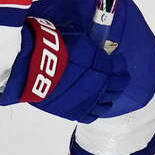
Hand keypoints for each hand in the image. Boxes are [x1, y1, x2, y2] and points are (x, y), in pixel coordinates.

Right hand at [0, 17, 130, 122]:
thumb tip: (96, 46)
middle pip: (118, 86)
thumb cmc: (54, 48)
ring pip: (108, 102)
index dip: (120, 65)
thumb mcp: (79, 38)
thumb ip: (92, 47)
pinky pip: (93, 115)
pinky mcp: (76, 112)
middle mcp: (101, 84)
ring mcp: (90, 100)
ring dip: (108, 96)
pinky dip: (95, 109)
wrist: (34, 66)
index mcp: (104, 66)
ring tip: (103, 91)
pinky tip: (93, 103)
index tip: (116, 61)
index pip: (120, 68)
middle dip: (118, 80)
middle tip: (114, 77)